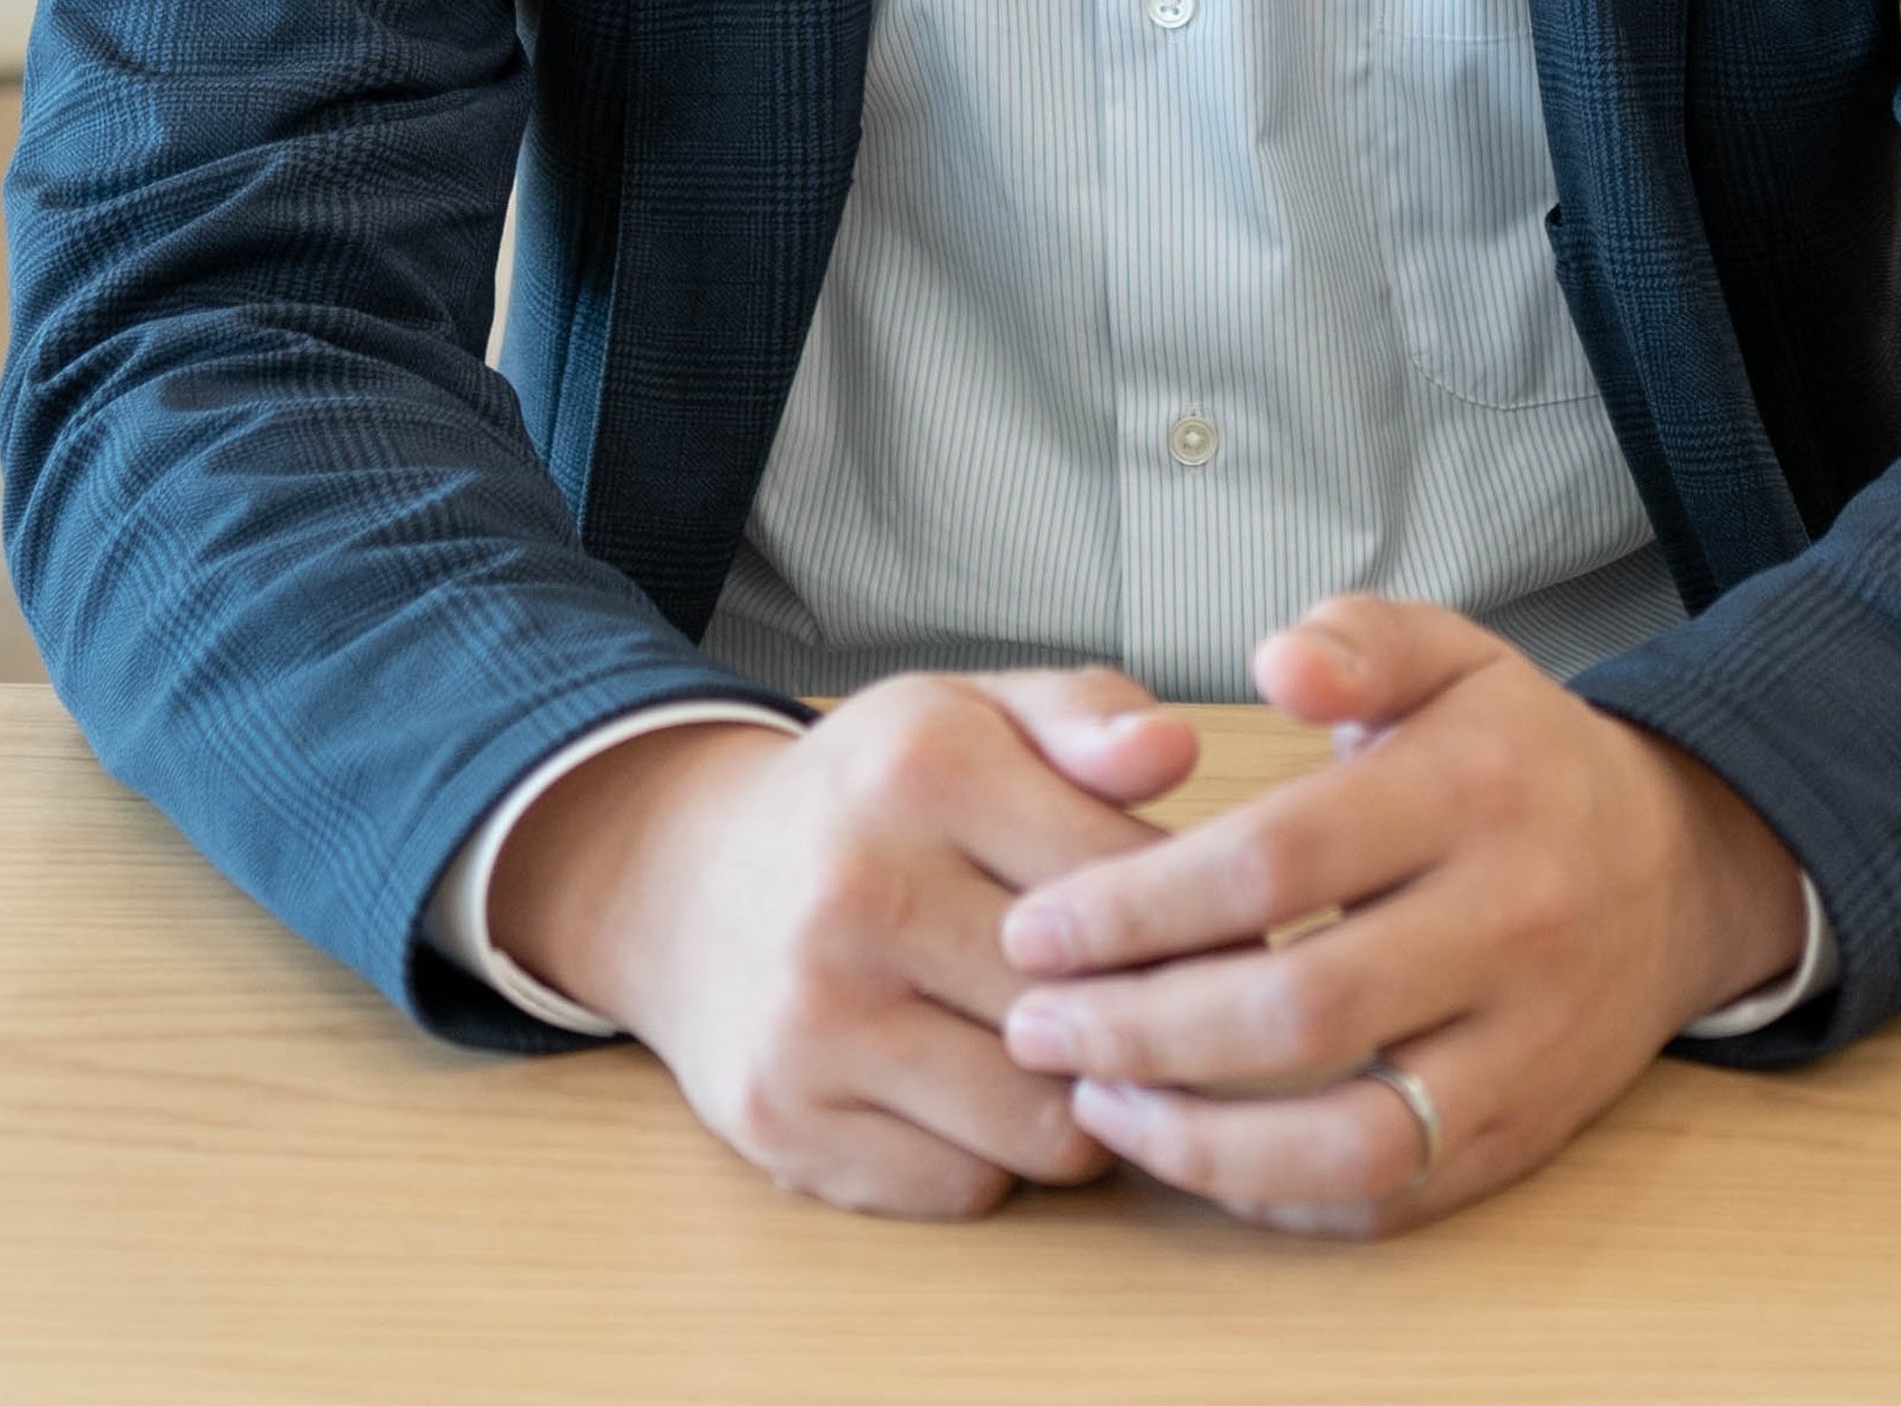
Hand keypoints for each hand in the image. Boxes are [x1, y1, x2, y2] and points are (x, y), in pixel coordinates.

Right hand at [485, 670, 1198, 1218]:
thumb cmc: (869, 798)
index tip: (1216, 929)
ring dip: (1078, 1106)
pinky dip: (991, 1157)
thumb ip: (1085, 718)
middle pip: (1092, 1008)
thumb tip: (1175, 749)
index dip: (1201, 915)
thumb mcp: (969, 715)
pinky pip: (961, 1186)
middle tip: (1159, 1011)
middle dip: (1148, 1022)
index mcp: (924, 767)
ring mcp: (813, 1016)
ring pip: (1038, 1122)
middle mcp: (859, 889)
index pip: (1130, 875)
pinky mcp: (784, 1120)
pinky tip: (976, 1096)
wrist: (684, 881)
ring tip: (1070, 1055)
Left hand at [992, 596, 1805, 1235]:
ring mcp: (1524, 1043)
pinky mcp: (1525, 1130)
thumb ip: (1356, 638)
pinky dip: (1277, 1194)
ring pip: (1348, 1134)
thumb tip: (1273, 659)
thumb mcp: (1449, 652)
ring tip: (1093, 1103)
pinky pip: (1391, 1193)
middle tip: (1033, 1022)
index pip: (1275, 862)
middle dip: (1139, 1028)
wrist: (1672, 866)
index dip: (1138, 904)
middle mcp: (1507, 923)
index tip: (1038, 923)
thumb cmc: (1515, 751)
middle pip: (1296, 1008)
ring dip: (1199, 1138)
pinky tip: (1188, 1151)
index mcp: (1471, 789)